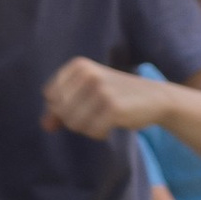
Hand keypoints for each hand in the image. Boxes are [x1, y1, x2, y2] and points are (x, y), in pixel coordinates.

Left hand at [43, 56, 160, 140]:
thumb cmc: (116, 96)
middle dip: (74, 119)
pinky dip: (99, 133)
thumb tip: (45, 126)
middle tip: (96, 112)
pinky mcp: (113, 107)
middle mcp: (88, 74)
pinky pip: (91, 131)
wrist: (155, 98)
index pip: (50, 96)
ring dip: (87, 127)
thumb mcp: (86, 96)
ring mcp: (101, 90)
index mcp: (78, 66)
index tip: (84, 102)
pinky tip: (112, 124)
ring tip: (104, 117)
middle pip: (60, 111)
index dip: (63, 107)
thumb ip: (60, 110)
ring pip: (73, 123)